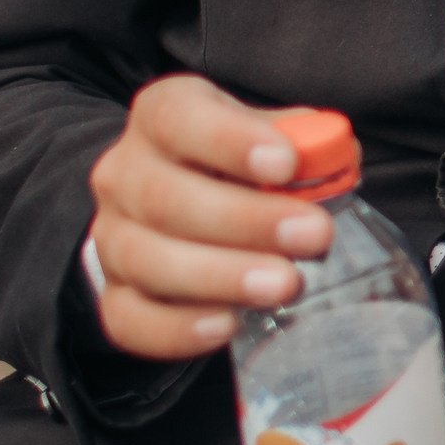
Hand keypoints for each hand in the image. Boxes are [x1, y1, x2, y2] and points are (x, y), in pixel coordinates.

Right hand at [83, 74, 329, 358]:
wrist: (186, 207)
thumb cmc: (240, 165)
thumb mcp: (271, 137)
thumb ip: (303, 143)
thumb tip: (331, 155)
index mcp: (161, 116)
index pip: (177, 117)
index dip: (230, 140)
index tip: (286, 163)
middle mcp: (124, 173)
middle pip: (164, 197)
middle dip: (245, 220)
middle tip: (313, 236)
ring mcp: (113, 237)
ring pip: (147, 260)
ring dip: (220, 276)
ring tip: (284, 284)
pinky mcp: (112, 295)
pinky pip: (129, 319)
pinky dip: (176, 328)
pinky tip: (228, 324)